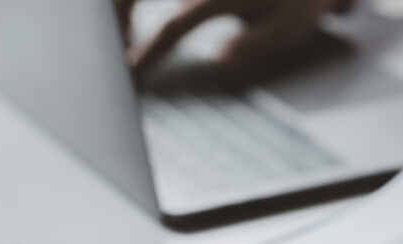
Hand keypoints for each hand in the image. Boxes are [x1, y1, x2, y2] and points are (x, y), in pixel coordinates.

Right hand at [117, 0, 338, 79]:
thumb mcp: (288, 25)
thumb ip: (254, 44)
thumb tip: (220, 62)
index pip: (172, 25)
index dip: (147, 53)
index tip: (128, 76)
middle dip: (114, 25)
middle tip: (114, 61)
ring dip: (119, 15)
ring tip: (119, 47)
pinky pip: (147, 0)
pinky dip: (129, 9)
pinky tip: (128, 29)